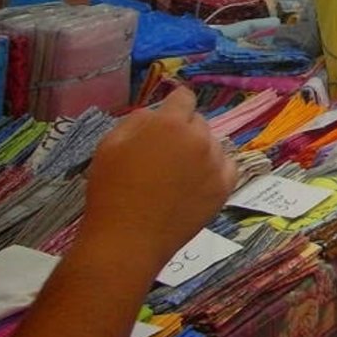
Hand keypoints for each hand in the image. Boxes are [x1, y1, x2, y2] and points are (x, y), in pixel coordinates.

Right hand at [79, 87, 236, 269]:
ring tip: (176, 174)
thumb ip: (136, 121)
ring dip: (199, 150)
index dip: (175, 104)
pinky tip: (195, 181)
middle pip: (198, 122)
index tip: (168, 116)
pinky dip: (214, 169)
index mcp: (170, 123)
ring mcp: (215, 163)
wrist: (128, 239)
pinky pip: (226, 166)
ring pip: (213, 144)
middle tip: (164, 153)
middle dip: (183, 131)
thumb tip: (154, 115)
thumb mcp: (110, 144)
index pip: (184, 98)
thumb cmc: (111, 190)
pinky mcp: (224, 187)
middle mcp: (199, 138)